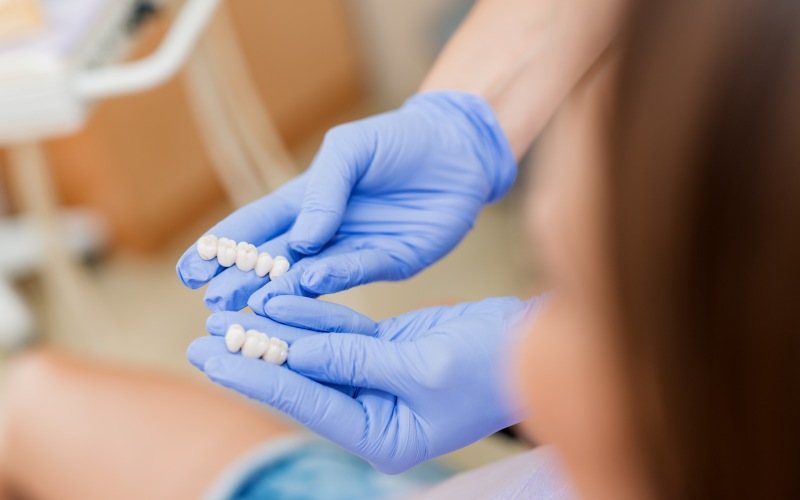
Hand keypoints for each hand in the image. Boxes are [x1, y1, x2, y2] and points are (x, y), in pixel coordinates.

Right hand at [176, 91, 515, 313]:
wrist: (458, 150)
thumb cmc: (398, 140)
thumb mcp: (350, 150)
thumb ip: (323, 189)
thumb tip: (301, 240)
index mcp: (307, 200)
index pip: (255, 227)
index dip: (222, 249)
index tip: (190, 272)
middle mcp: (325, 231)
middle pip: (274, 261)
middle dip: (243, 282)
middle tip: (215, 303)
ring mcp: (355, 250)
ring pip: (310, 277)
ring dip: (281, 291)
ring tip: (250, 306)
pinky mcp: (391, 262)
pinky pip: (357, 273)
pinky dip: (332, 281)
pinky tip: (308, 285)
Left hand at [186, 295, 539, 472]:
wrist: (533, 343)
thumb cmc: (493, 367)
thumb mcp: (424, 366)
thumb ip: (356, 359)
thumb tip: (295, 351)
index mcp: (383, 435)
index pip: (305, 400)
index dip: (255, 376)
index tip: (210, 356)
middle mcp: (374, 412)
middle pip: (300, 380)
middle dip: (251, 357)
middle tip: (202, 338)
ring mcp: (377, 380)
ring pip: (314, 352)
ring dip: (275, 330)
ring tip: (228, 313)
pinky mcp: (386, 351)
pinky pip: (339, 332)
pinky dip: (311, 315)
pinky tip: (279, 299)